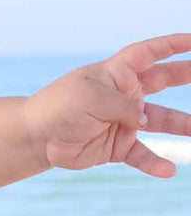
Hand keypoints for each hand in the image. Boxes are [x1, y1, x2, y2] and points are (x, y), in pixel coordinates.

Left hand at [23, 32, 190, 177]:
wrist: (39, 137)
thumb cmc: (60, 106)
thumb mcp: (90, 96)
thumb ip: (121, 105)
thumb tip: (143, 119)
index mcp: (119, 72)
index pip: (152, 52)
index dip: (175, 44)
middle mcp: (126, 94)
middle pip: (165, 81)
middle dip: (188, 75)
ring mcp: (124, 121)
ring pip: (161, 121)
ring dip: (182, 124)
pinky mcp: (117, 147)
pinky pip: (142, 155)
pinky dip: (155, 164)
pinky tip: (169, 171)